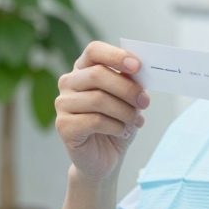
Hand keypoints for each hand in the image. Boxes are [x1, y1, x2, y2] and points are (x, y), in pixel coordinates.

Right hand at [55, 41, 149, 182]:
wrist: (105, 158)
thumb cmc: (116, 123)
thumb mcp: (128, 99)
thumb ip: (130, 81)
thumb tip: (138, 70)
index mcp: (84, 69)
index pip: (94, 51)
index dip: (115, 56)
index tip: (137, 66)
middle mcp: (68, 82)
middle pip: (97, 75)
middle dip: (127, 88)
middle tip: (145, 102)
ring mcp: (62, 103)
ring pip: (98, 99)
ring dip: (124, 111)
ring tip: (136, 121)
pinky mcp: (63, 126)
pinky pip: (94, 121)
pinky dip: (116, 126)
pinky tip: (122, 132)